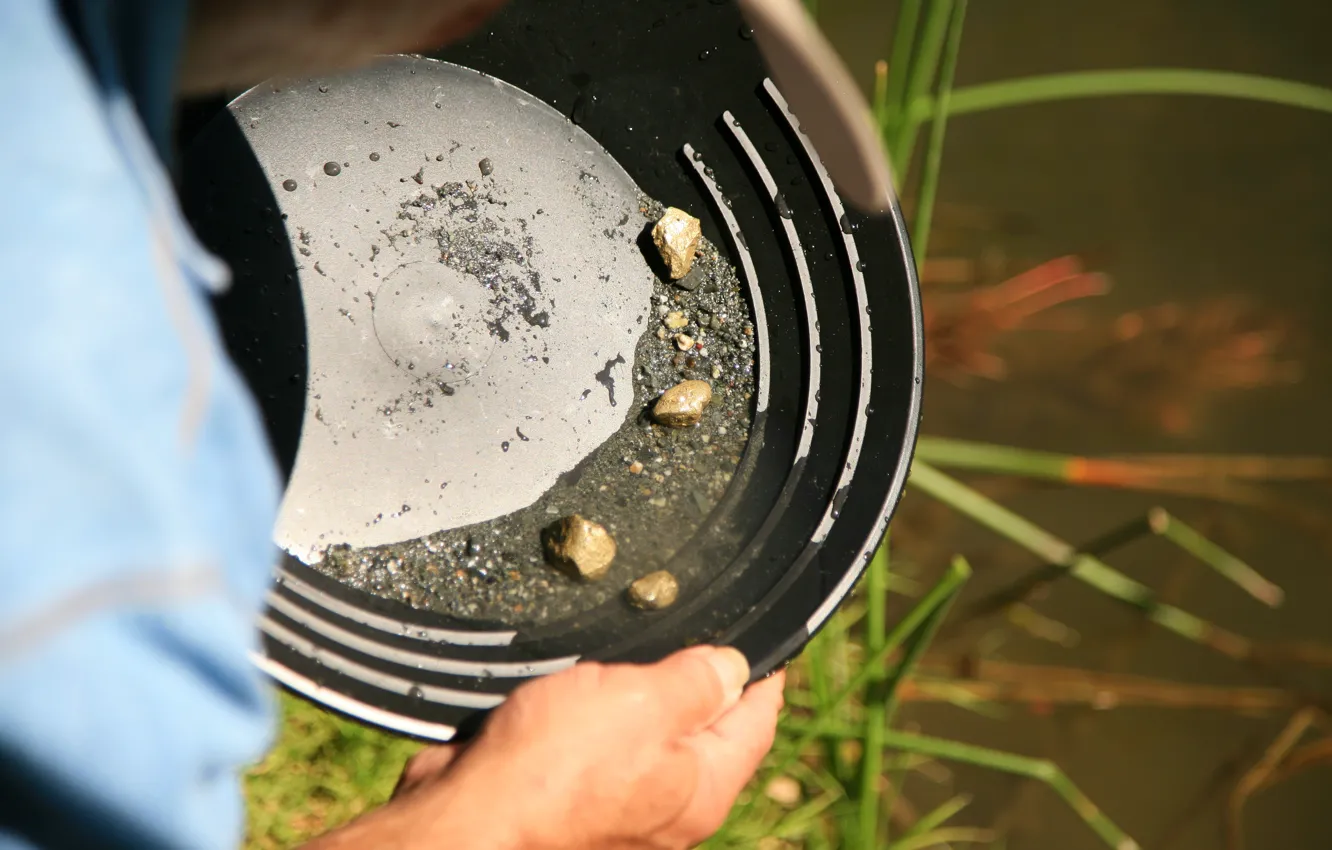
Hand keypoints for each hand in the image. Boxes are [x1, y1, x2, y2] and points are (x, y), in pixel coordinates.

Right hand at [306, 646, 784, 849]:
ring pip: (645, 729)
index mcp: (701, 786)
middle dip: (695, 673)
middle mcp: (668, 803)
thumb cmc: (553, 770)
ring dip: (636, 688)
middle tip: (682, 624)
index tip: (760, 633)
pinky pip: (597, 740)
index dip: (761, 668)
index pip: (756, 718)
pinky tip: (577, 684)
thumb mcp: (644, 704)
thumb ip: (697, 682)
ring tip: (625, 649)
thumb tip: (734, 667)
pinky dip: (593, 709)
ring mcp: (619, 801)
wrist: (467, 816)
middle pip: (703, 724)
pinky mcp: (570, 792)